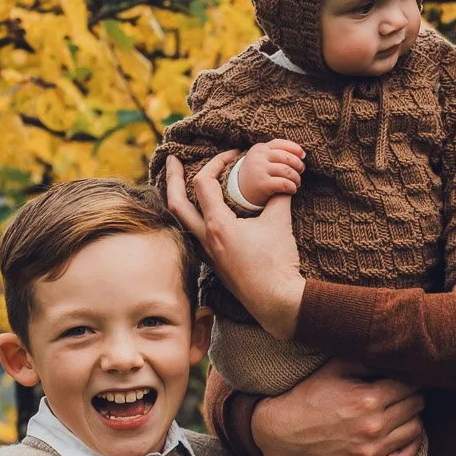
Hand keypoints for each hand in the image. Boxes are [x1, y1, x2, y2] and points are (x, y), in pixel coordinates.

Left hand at [163, 154, 305, 339]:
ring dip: (178, 199)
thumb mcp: (280, 223)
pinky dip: (193, 218)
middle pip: (175, 203)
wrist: (276, 300)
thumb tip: (283, 179)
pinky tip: (203, 214)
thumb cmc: (277, 263)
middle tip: (173, 160)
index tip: (233, 154)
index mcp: (217, 225)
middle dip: (172, 178)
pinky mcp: (214, 263)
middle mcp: (205, 238)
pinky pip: (194, 234)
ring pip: (181, 221)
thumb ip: (279, 196)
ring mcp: (207, 252)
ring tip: (181, 185)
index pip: (204, 183)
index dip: (217, 162)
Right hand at [236, 139, 304, 204]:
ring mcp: (260, 169)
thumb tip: (302, 154)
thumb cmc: (257, 173)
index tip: (303, 156)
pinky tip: (292, 190)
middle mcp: (259, 157)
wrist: (239, 191)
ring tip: (297, 182)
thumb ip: (277, 153)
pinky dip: (292, 187)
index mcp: (260, 148)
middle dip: (298, 165)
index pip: (281, 144)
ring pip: (288, 171)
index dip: (295, 149)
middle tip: (301, 171)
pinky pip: (284, 183)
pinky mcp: (262, 183)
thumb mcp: (262, 159)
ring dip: (297, 178)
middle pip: (287, 158)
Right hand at [250, 357, 423, 455]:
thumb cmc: (308, 397)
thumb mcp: (334, 369)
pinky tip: (403, 434)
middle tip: (403, 392)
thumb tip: (395, 354)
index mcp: (367, 398)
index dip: (410, 377)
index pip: (410, 385)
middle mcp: (374, 426)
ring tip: (401, 411)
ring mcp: (371, 452)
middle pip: (416, 405)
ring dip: (412, 417)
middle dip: (412, 395)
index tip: (405, 376)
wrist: (283, 434)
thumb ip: (367, 360)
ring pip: (415, 429)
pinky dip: (412, 444)